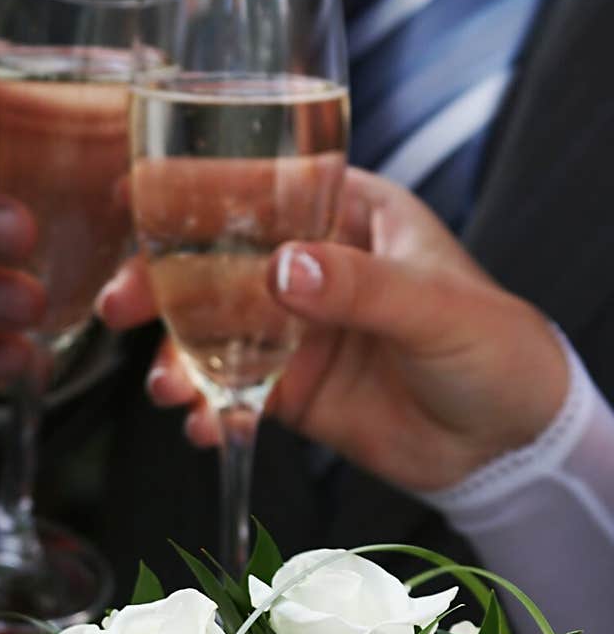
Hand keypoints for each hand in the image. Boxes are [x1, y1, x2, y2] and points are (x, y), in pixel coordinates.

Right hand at [97, 168, 569, 491]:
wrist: (510, 444)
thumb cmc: (495, 349)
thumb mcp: (434, 306)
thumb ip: (359, 288)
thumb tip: (283, 271)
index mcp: (349, 215)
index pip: (261, 189)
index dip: (194, 191)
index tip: (136, 199)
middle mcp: (312, 267)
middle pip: (218, 263)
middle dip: (163, 286)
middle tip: (122, 307)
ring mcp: (295, 331)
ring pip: (214, 333)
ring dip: (179, 359)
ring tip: (169, 391)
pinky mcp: (290, 391)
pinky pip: (233, 394)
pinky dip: (213, 411)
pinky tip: (207, 428)